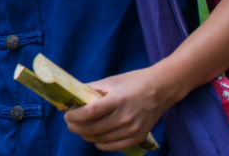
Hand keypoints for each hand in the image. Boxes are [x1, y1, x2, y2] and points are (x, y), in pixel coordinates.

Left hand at [64, 67, 179, 151]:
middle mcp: (126, 117)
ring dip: (86, 135)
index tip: (67, 115)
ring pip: (101, 139)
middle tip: (69, 123)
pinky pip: (114, 147)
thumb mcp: (111, 82)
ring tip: (80, 129)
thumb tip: (72, 96)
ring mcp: (133, 129)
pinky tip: (95, 138)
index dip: (75, 115)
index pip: (91, 112)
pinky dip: (101, 144)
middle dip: (76, 127)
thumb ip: (91, 90)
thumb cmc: (134, 83)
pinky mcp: (138, 137)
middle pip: (94, 128)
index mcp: (118, 99)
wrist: (161, 89)